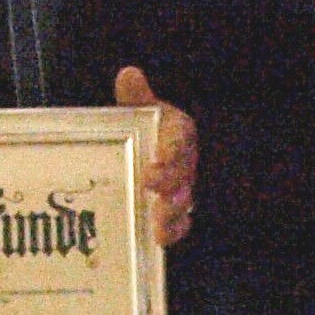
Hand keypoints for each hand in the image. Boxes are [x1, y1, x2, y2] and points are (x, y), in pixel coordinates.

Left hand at [116, 64, 196, 246]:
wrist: (146, 148)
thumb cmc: (145, 127)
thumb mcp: (139, 108)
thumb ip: (136, 96)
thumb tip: (129, 75)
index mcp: (179, 133)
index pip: (182, 138)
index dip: (173, 148)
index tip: (159, 157)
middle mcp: (185, 162)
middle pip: (183, 173)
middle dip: (170, 182)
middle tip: (151, 186)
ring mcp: (181, 188)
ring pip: (183, 201)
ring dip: (172, 212)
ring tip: (158, 221)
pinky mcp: (174, 210)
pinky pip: (179, 223)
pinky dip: (172, 232)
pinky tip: (158, 239)